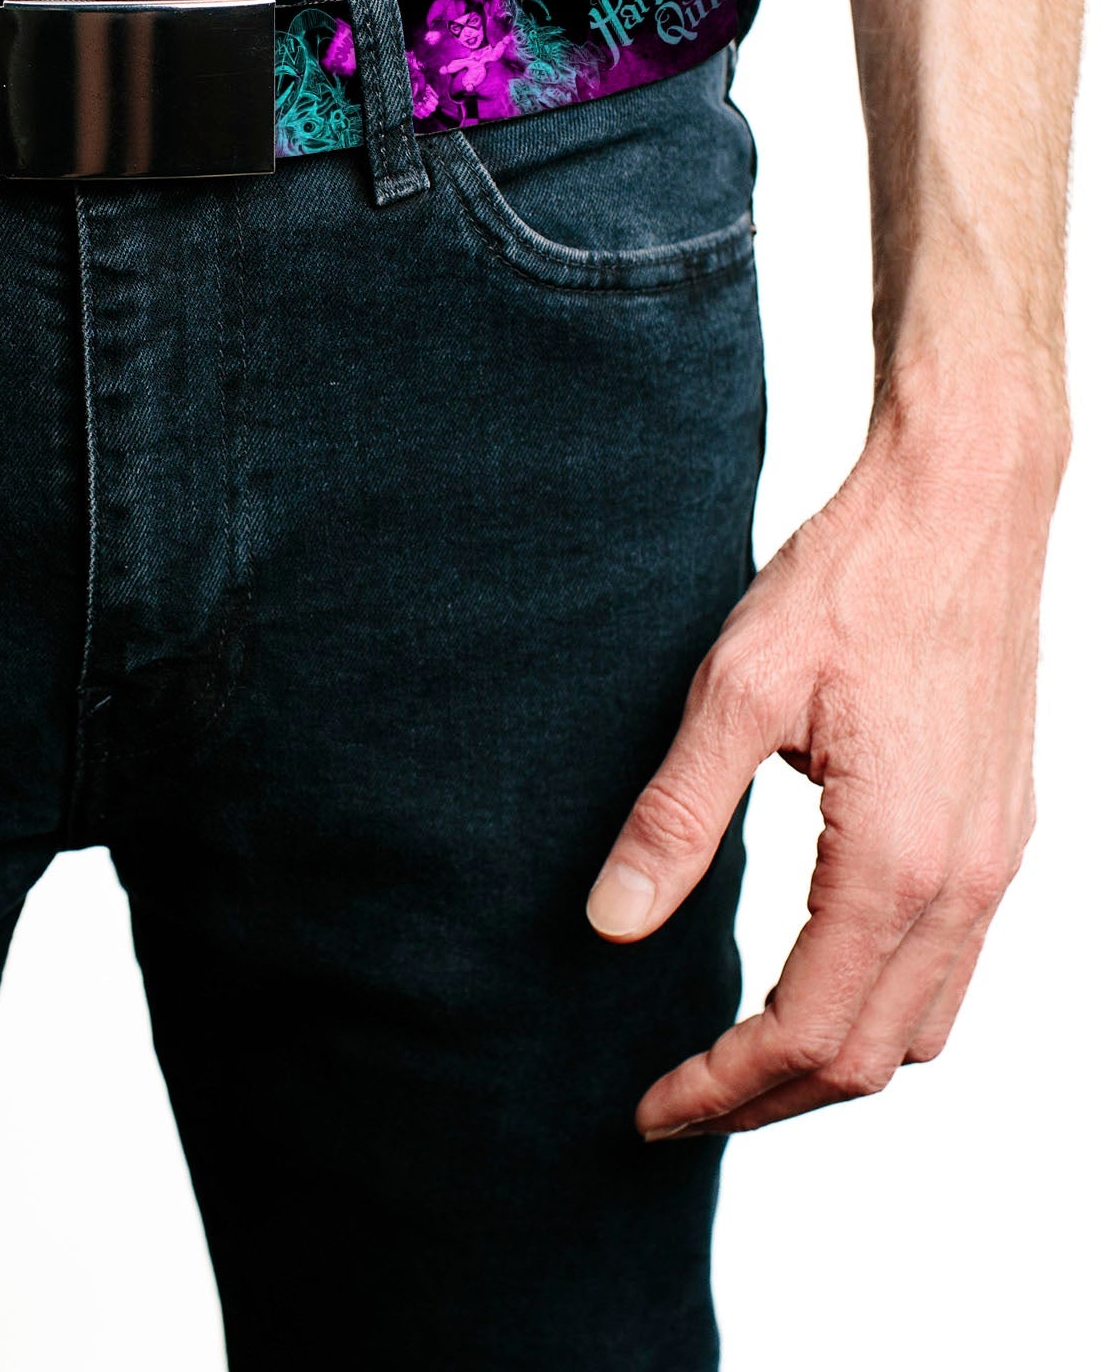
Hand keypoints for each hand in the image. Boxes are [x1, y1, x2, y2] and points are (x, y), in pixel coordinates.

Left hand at [585, 371, 1063, 1136]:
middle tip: (674, 1103)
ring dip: (829, 1065)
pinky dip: (879, 1007)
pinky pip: (951, 966)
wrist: (962, 505)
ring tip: (733, 1063)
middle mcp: (967, 881)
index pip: (809, 1033)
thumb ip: (676, 818)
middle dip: (769, 1100)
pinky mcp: (1002, 830)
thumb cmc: (849, 582)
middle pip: (872, 1056)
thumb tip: (611, 925)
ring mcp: (997, 860)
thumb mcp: (735, 691)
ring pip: (923, 1025)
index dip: (722, 1088)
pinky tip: (812, 980)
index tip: (647, 1108)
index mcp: (900, 860)